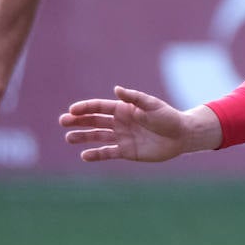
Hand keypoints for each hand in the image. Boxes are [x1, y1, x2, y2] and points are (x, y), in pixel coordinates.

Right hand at [60, 86, 220, 162]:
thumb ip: (134, 98)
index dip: (85, 108)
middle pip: (94, 120)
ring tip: (69, 138)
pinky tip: (85, 155)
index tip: (72, 110)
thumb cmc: (168, 117)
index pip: (99, 107)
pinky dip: (96, 154)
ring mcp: (122, 137)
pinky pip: (107, 152)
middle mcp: (120, 122)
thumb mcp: (152, 105)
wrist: (181, 136)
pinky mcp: (126, 151)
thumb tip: (116, 89)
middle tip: (63, 122)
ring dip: (82, 137)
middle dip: (78, 121)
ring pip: (97, 136)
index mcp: (124, 109)